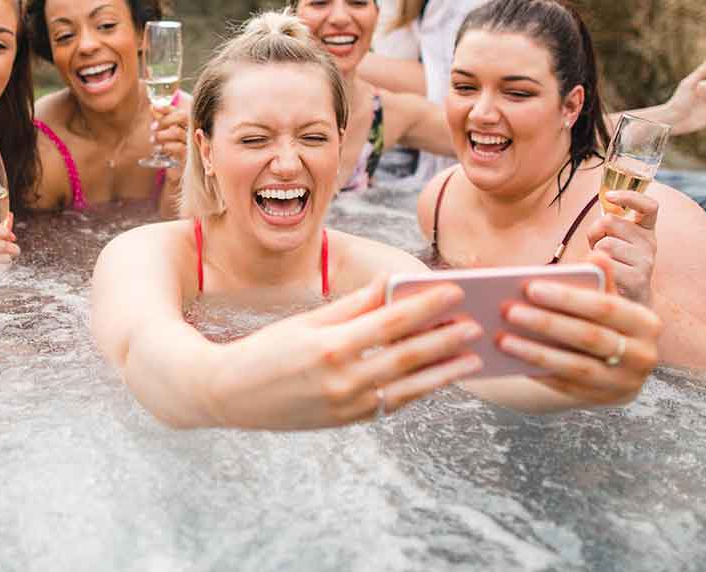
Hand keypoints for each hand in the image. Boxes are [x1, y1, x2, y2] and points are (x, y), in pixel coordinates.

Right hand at [0, 216, 18, 268]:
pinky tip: (2, 266)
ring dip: (9, 257)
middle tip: (15, 249)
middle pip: (0, 245)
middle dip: (12, 246)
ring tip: (6, 258)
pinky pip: (4, 267)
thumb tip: (9, 215)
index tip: (11, 235)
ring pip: (5, 257)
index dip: (2, 229)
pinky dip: (6, 265)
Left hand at [151, 100, 188, 178]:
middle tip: (152, 127)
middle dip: (165, 120)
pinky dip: (166, 146)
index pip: (179, 110)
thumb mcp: (168, 133)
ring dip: (161, 134)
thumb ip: (162, 120)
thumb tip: (152, 107)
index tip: (153, 107)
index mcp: (189, 122)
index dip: (167, 108)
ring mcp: (194, 140)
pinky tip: (159, 148)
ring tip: (153, 139)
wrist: (183, 168)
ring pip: (177, 131)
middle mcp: (195, 128)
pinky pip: (178, 146)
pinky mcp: (191, 153)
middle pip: (182, 116)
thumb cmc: (175, 147)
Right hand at [205, 277, 483, 429]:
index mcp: (331, 346)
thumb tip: (391, 284)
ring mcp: (347, 406)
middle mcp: (342, 379)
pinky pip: (392, 404)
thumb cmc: (266, 349)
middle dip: (446, 338)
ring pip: (408, 387)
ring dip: (444, 371)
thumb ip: (353, 306)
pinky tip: (437, 377)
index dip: (427, 305)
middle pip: (408, 356)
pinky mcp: (347, 421)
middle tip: (476, 324)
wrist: (229, 395)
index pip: (392, 322)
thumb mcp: (306, 321)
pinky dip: (418, 390)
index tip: (454, 290)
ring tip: (471, 358)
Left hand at [496, 252, 661, 407]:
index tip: (530, 287)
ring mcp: (625, 382)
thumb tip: (598, 254)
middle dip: (546, 323)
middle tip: (508, 311)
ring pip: (576, 367)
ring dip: (536, 352)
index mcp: (646, 323)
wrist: (621, 365)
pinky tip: (513, 360)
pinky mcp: (605, 400)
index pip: (605, 307)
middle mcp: (643, 355)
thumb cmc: (607, 322)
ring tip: (503, 339)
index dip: (568, 297)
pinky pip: (567, 387)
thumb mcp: (609, 301)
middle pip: (589, 337)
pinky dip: (540, 372)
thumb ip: (601, 281)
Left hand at [585, 189, 658, 304]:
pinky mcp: (637, 279)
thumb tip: (601, 218)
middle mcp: (650, 244)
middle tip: (597, 248)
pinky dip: (596, 268)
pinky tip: (604, 275)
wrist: (630, 305)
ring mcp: (646, 261)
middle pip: (609, 221)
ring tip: (602, 265)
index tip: (610, 196)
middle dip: (594, 232)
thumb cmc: (615, 268)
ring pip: (604, 244)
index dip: (630, 196)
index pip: (649, 206)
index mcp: (646, 231)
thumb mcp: (615, 242)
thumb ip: (609, 227)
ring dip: (594, 252)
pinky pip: (605, 264)